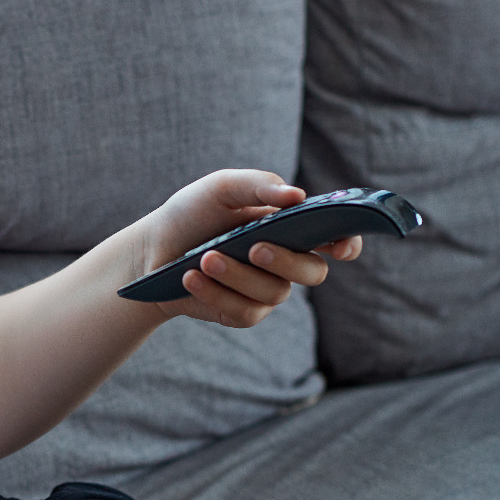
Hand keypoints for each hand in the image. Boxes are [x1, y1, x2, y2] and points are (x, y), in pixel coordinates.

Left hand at [132, 169, 362, 327]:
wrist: (152, 248)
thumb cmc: (193, 213)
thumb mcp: (222, 188)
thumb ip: (260, 185)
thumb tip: (297, 196)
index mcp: (292, 226)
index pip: (337, 238)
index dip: (347, 243)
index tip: (339, 245)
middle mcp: (287, 260)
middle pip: (312, 272)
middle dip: (285, 260)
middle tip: (254, 247)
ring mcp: (267, 290)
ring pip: (274, 293)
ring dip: (238, 275)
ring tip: (204, 257)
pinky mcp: (243, 313)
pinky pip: (245, 312)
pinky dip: (216, 293)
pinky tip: (191, 277)